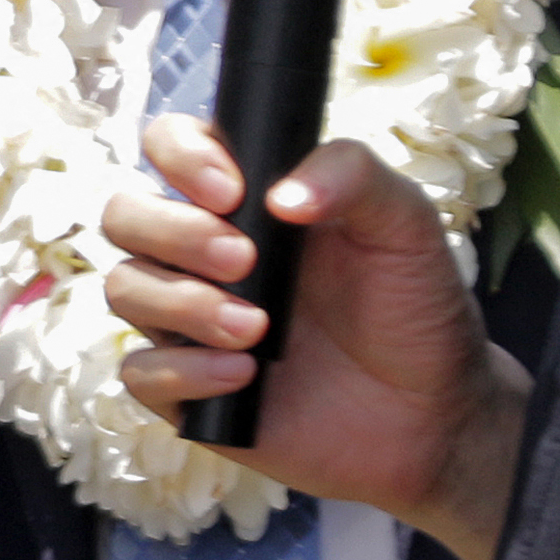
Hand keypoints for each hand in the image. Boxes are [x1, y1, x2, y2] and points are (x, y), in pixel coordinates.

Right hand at [105, 125, 526, 559]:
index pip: (171, 145)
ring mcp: (189, 322)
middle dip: (175, 232)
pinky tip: (243, 375)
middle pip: (125, 215)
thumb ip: (352, 175)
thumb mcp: (404, 224)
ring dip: (182, 303)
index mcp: (245, 198)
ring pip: (125, 289)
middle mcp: (203, 252)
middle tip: (245, 260)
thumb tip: (280, 194)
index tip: (230, 190)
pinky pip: (140, 374)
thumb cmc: (414, 308)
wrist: (434, 415)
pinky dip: (184, 372)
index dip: (181, 155)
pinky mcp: (189, 390)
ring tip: (257, 329)